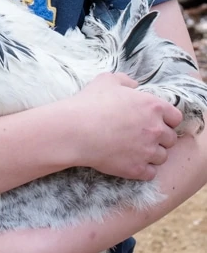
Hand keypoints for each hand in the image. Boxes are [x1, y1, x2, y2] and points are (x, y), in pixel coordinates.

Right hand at [67, 72, 181, 179]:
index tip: (155, 120)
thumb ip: (125, 81)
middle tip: (143, 135)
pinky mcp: (137, 169)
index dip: (166, 119)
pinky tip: (131, 161)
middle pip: (170, 138)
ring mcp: (147, 151)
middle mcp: (155, 129)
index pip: (175, 117)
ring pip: (162, 157)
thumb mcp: (107, 80)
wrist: (76, 130)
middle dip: (159, 137)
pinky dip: (143, 169)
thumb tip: (134, 86)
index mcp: (152, 106)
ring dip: (151, 153)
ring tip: (135, 149)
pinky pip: (150, 173)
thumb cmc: (91, 102)